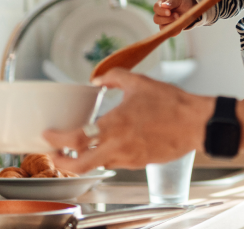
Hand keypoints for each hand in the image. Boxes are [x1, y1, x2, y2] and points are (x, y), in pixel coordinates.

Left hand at [44, 69, 210, 172]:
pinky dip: (106, 156)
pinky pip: (116, 162)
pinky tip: (110, 144)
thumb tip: (98, 79)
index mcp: (113, 125)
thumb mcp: (139, 82)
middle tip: (54, 155)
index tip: (48, 136)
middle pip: (79, 166)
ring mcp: (128, 158)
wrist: (196, 124)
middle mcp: (117, 146)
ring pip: (97, 164)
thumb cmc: (171, 104)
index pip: (74, 139)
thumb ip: (114, 78)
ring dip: (85, 158)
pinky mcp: (139, 163)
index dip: (56, 140)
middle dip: (62, 163)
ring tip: (80, 148)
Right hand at [153, 0, 196, 27]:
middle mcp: (160, 14)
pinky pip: (169, 32)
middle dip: (167, 19)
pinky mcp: (170, 27)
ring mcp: (164, 22)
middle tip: (177, 15)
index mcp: (160, 4)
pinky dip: (174, 31)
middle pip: (156, 19)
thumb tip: (164, 6)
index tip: (169, 12)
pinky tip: (180, 28)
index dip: (161, 11)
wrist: (189, 6)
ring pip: (162, 27)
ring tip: (179, 20)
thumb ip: (171, 2)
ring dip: (170, 25)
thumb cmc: (181, 0)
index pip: (156, 8)